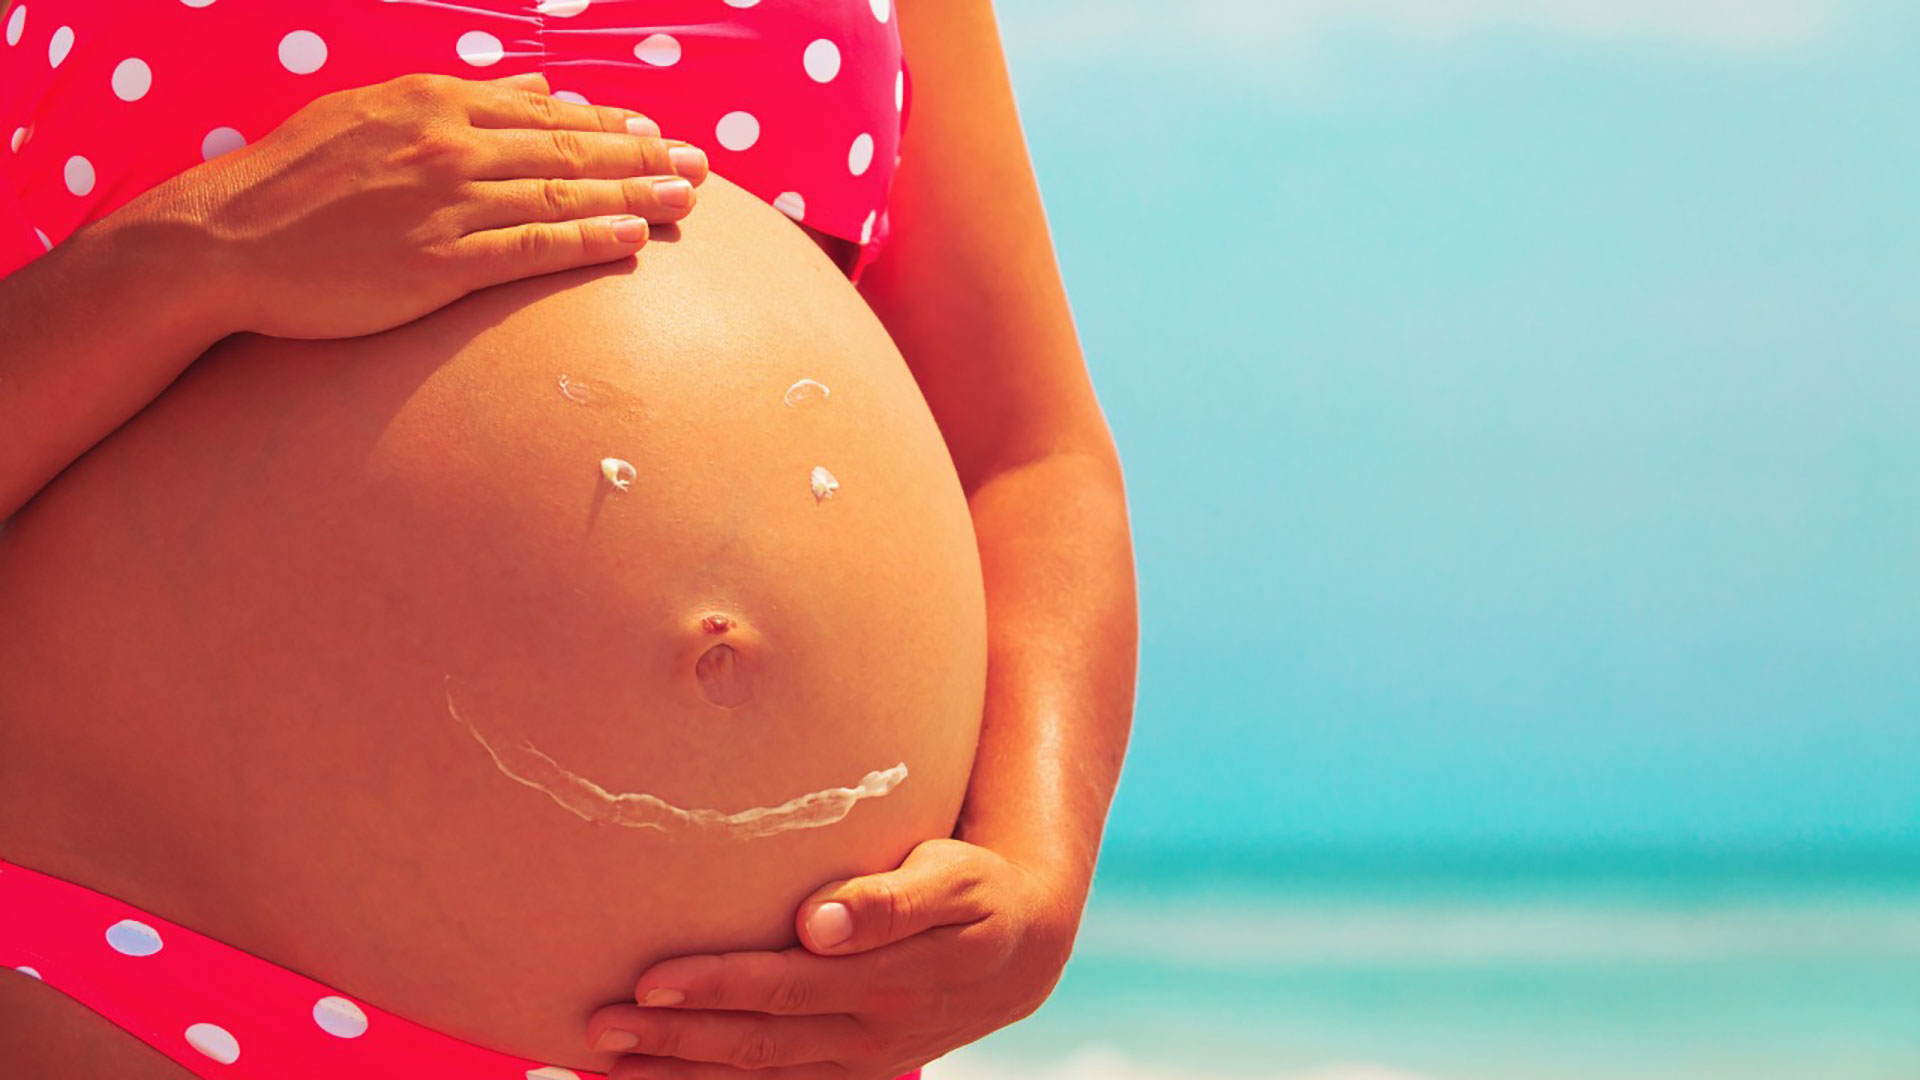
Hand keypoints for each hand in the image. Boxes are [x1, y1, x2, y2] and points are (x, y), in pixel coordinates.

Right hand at [134, 70, 707, 339]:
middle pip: (571, 151)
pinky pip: (534, 249)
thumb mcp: (373, 113)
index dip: (610, 126)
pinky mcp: (440, 262)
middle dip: (645, 157)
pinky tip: (636, 240)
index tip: (656, 133)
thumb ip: (459, 101)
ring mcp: (448, 203)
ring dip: (636, 196)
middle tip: (700, 167)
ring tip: (688, 200)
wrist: (225, 239)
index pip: (545, 113)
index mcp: (434, 103)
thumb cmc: (294, 180)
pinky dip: (591, 241)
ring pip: (564, 196)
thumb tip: (534, 91)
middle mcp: (450, 145)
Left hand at [584, 838, 1081, 1079]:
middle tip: (596, 1025)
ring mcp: (857, 1062)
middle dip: (671, 1039)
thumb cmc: (976, 892)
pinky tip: (657, 1079)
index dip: (715, 985)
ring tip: (603, 1062)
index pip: (784, 988)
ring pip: (755, 1075)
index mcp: (888, 982)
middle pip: (755, 1042)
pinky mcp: (848, 1070)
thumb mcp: (953, 878)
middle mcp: (867, 1034)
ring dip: (677, 1072)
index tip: (648, 978)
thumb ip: (888, 901)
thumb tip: (815, 923)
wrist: (1020, 951)